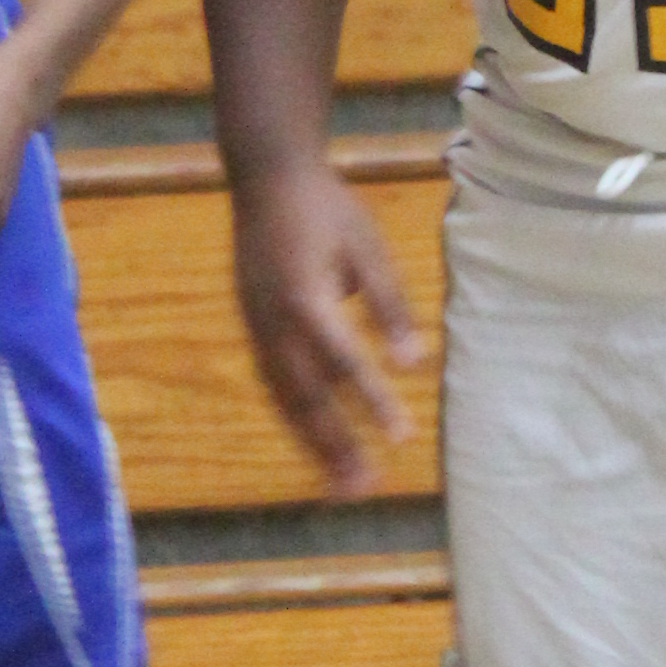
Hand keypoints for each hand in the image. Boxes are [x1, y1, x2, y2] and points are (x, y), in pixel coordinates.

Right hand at [230, 160, 422, 498]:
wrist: (266, 177)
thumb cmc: (327, 210)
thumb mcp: (368, 249)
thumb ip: (390, 308)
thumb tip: (413, 366)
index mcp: (305, 297)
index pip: (344, 362)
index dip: (372, 402)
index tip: (401, 437)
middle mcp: (273, 322)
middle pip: (305, 396)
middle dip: (335, 446)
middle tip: (364, 489)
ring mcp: (256, 328)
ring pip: (284, 399)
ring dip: (313, 444)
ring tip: (341, 486)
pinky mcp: (252, 328)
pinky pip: (273, 385)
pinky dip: (295, 420)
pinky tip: (315, 445)